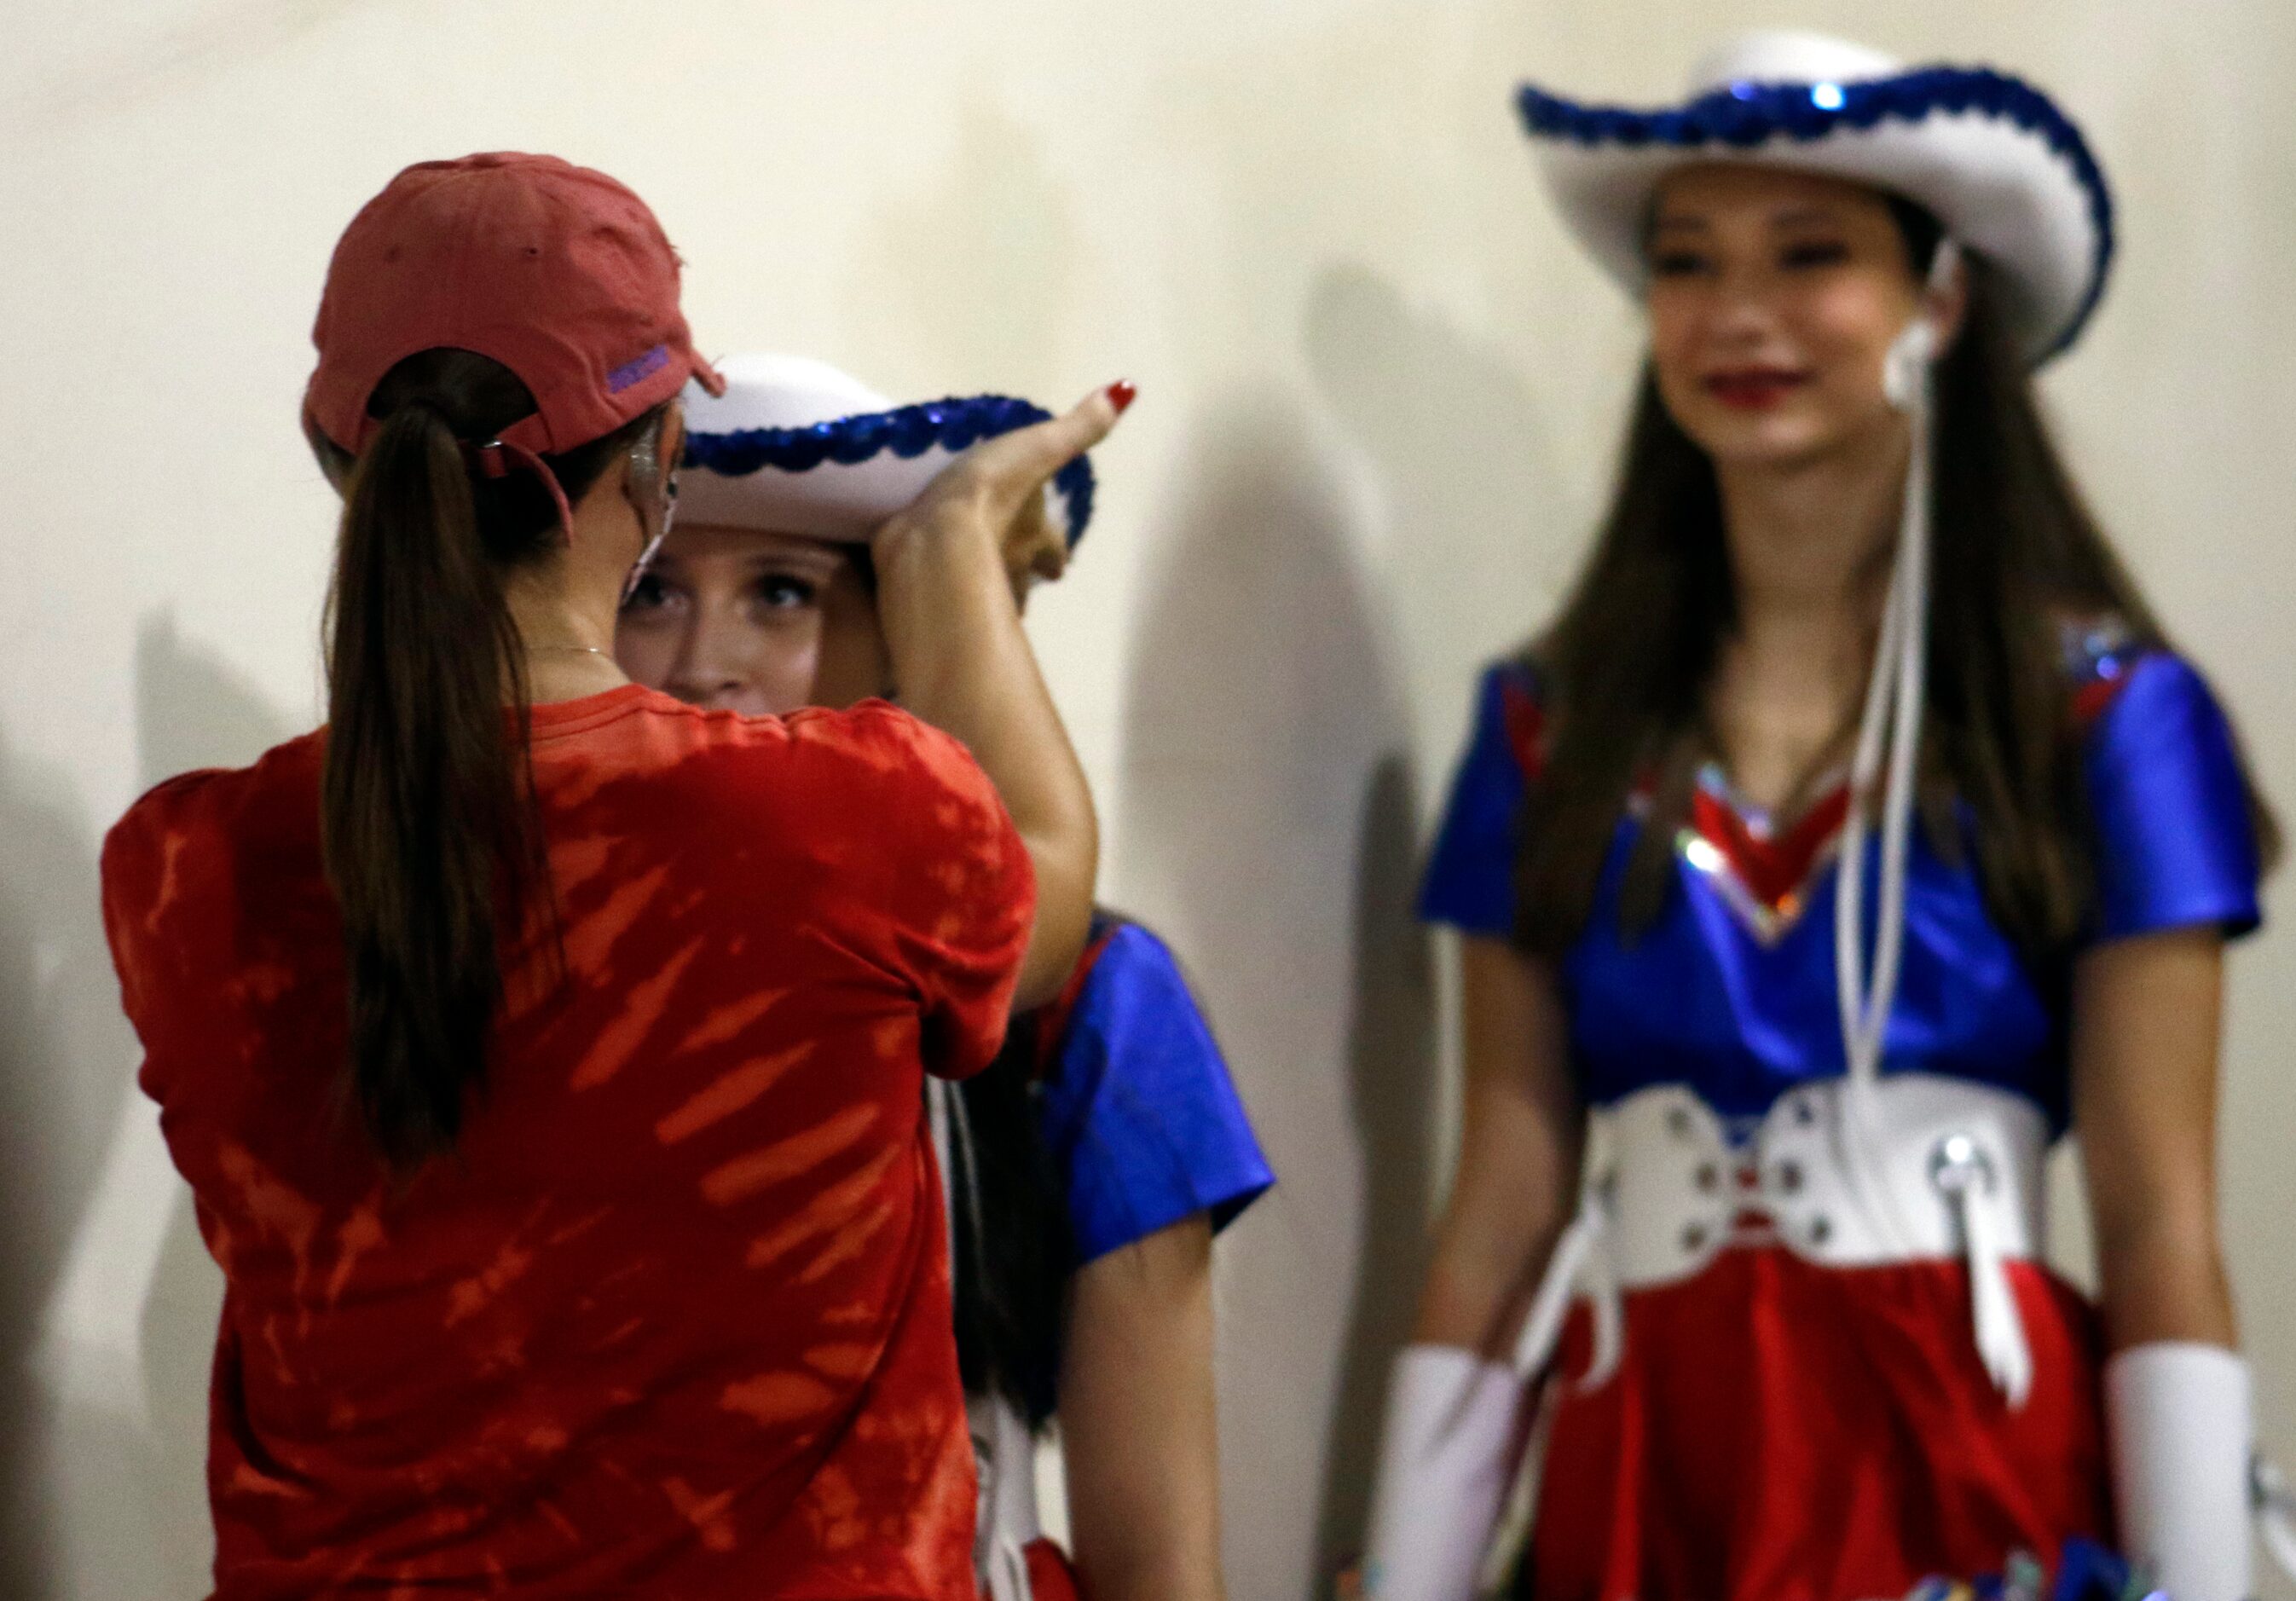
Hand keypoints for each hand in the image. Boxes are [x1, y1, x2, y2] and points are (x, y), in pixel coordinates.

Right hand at [873, 383, 1131, 581]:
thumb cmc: (991, 495)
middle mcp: (1013, 572)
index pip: (1055, 553)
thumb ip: (1079, 427)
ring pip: (986, 596)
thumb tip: (1127, 390)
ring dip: (983, 589)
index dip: (1056, 556)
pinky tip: (922, 579)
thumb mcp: (1039, 448)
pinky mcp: (931, 595)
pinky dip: (935, 588)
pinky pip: (938, 594)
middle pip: (1026, 583)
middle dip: (1022, 579)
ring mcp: (972, 589)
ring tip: (965, 580)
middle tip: (1012, 573)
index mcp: (1037, 540)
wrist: (934, 541)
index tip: (1059, 567)